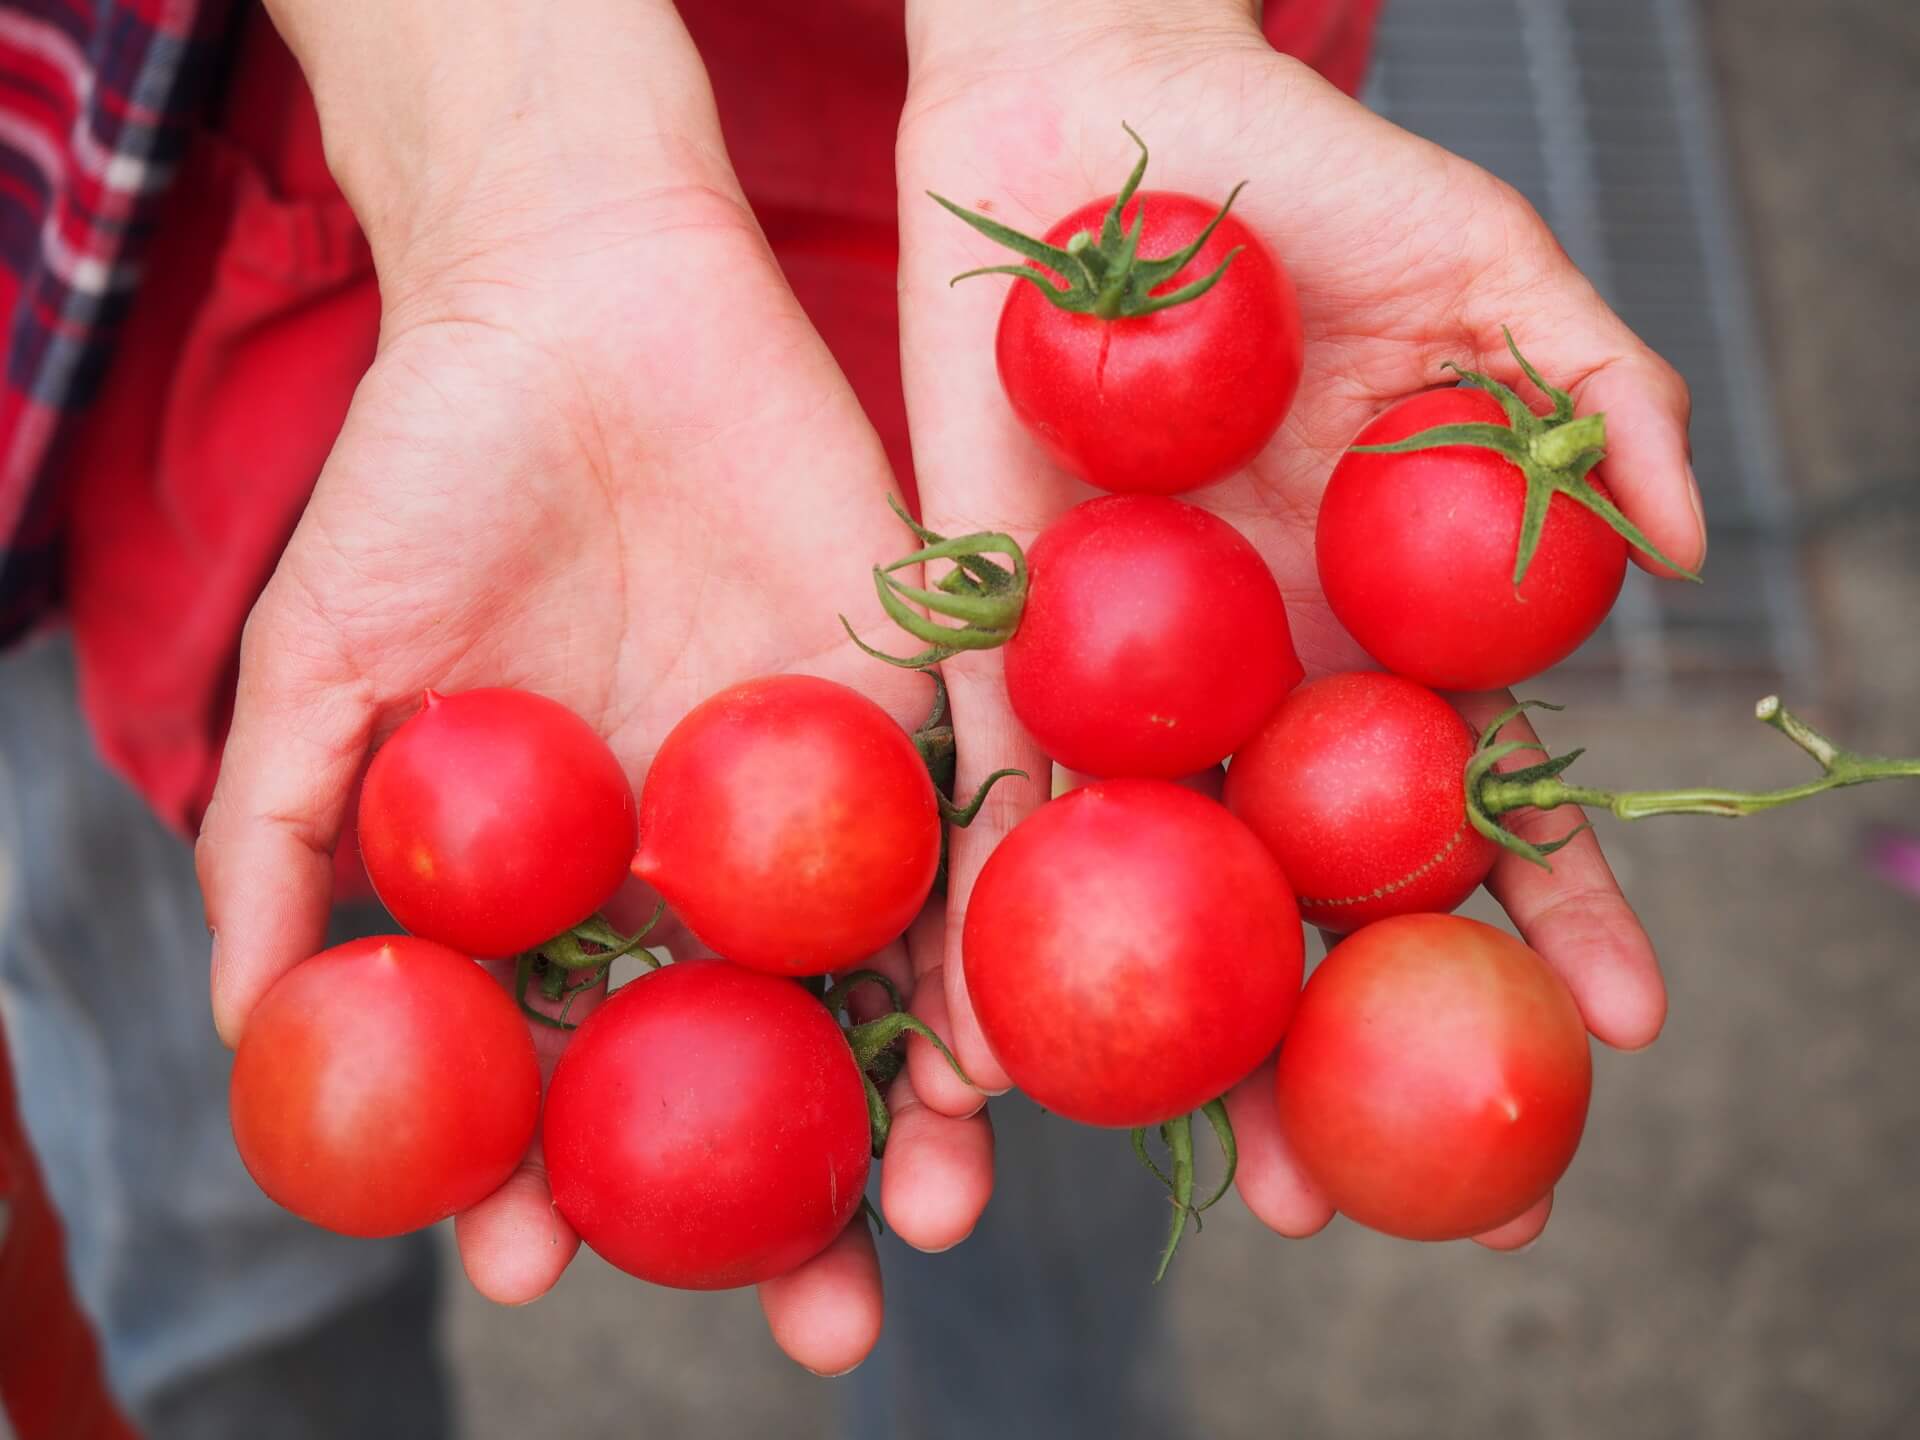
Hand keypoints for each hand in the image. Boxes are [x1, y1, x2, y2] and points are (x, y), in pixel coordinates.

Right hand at [198, 0, 988, 1371]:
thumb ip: (290, 851)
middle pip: (760, 1058)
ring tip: (932, 1215)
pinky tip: (987, 1045)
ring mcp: (818, 789)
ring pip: (884, 978)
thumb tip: (257, 1044)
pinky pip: (964, 834)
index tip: (548, 1266)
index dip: (566, 1175)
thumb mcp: (325, 672)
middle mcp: (707, 857)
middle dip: (790, 1199)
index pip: (587, 1066)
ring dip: (919, 1108)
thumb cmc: (430, 479)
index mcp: (575, 877)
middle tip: (823, 1324)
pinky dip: (977, 939)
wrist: (574, 299)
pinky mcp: (914, 693)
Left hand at [895, 0, 1705, 1246]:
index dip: (1549, 913)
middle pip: (1320, 897)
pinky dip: (992, 927)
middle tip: (1394, 1196)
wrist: (1097, 124)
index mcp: (1385, 624)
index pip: (1482, 801)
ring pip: (1164, 893)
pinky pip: (990, 803)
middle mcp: (1261, 683)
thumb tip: (1691, 552)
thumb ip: (1597, 402)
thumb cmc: (1305, 183)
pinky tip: (989, 1058)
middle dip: (1358, 1044)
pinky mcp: (991, 646)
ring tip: (1229, 1180)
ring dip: (1190, 1042)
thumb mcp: (1483, 276)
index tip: (1611, 1030)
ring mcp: (1128, 682)